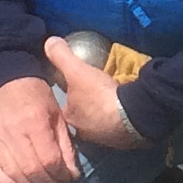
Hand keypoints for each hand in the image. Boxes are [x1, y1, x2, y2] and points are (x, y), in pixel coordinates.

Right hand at [0, 77, 80, 182]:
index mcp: (34, 122)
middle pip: (31, 170)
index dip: (60, 175)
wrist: (5, 77)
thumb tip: (72, 173)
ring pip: (13, 173)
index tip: (68, 180)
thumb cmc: (36, 94)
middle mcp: (12, 133)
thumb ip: (64, 144)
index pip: (49, 160)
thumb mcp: (57, 114)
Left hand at [45, 37, 148, 152]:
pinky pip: (117, 127)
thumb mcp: (76, 70)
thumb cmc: (99, 95)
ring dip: (104, 114)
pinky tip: (125, 109)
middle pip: (82, 117)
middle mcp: (84, 133)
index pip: (63, 107)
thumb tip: (49, 42)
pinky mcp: (122, 140)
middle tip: (95, 93)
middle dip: (86, 107)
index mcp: (70, 119)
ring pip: (100, 123)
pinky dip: (119, 119)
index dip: (67, 96)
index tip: (75, 87)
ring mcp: (104, 138)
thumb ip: (61, 56)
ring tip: (111, 99)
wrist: (133, 114)